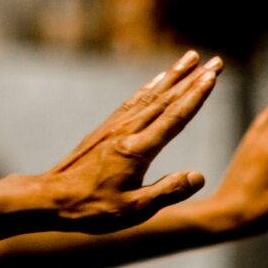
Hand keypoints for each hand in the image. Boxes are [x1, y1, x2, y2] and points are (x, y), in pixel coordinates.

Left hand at [43, 51, 220, 233]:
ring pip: (150, 95)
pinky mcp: (106, 128)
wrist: (51, 197)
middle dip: (193, 78)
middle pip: (167, 99)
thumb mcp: (134, 210)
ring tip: (190, 57)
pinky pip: (133, 101)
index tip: (212, 76)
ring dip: (173, 75)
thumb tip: (199, 176)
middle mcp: (127, 131)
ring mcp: (115, 126)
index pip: (174, 117)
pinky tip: (158, 79)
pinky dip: (149, 87)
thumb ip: (167, 191)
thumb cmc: (93, 209)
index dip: (196, 96)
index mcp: (137, 149)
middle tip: (215, 60)